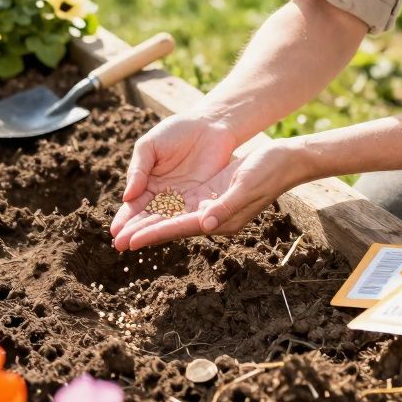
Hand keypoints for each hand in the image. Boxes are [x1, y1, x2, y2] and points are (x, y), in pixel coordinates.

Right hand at [109, 112, 240, 249]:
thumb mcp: (150, 145)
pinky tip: (168, 235)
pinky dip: (178, 225)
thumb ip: (138, 168)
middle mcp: (163, 196)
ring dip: (152, 233)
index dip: (124, 219)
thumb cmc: (176, 131)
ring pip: (165, 220)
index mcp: (147, 183)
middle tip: (121, 245)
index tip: (114, 231)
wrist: (210, 124)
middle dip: (134, 231)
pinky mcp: (202, 200)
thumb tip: (126, 196)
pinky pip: (188, 215)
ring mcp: (182, 200)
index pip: (133, 206)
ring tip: (138, 245)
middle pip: (147, 217)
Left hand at [111, 139, 308, 250]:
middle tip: (116, 241)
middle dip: (144, 233)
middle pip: (171, 226)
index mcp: (220, 220)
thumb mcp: (245, 187)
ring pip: (173, 216)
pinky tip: (148, 207)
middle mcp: (213, 218)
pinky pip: (182, 205)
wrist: (285, 159)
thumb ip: (225, 207)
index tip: (130, 241)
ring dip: (149, 222)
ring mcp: (212, 207)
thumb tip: (204, 225)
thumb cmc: (269, 171)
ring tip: (125, 229)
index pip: (179, 228)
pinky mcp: (212, 195)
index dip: (153, 234)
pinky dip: (163, 207)